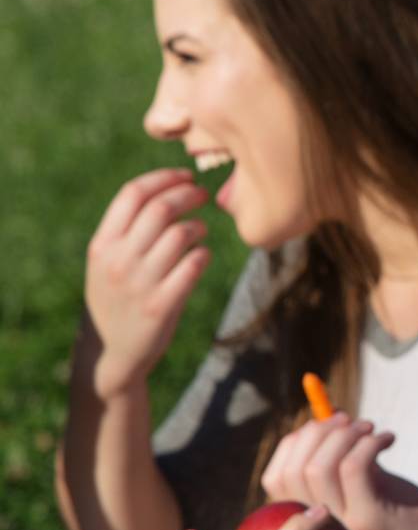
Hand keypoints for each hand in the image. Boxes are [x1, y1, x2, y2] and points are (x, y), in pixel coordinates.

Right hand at [80, 169, 209, 398]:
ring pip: (181, 234)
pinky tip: (202, 256)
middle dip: (189, 194)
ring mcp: (139, 283)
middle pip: (161, 208)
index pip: (133, 194)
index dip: (164, 178)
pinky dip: (203, 254)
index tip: (186, 176)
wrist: (114, 353)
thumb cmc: (118, 299)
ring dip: (199, 226)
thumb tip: (166, 191)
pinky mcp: (162, 305)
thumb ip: (126, 231)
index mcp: (101, 245)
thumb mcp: (106, 264)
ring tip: (200, 231)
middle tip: (204, 195)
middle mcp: (118, 260)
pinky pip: (194, 265)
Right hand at [260, 413, 417, 529]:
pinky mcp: (369, 521)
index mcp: (307, 521)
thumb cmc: (397, 509)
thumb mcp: (362, 480)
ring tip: (373, 429)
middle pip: (293, 470)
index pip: (275, 477)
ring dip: (346, 436)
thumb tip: (327, 412)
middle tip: (352, 421)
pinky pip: (353, 468)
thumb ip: (339, 454)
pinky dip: (369, 444)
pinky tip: (388, 439)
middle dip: (320, 433)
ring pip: (319, 468)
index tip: (327, 424)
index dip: (296, 443)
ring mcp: (341, 528)